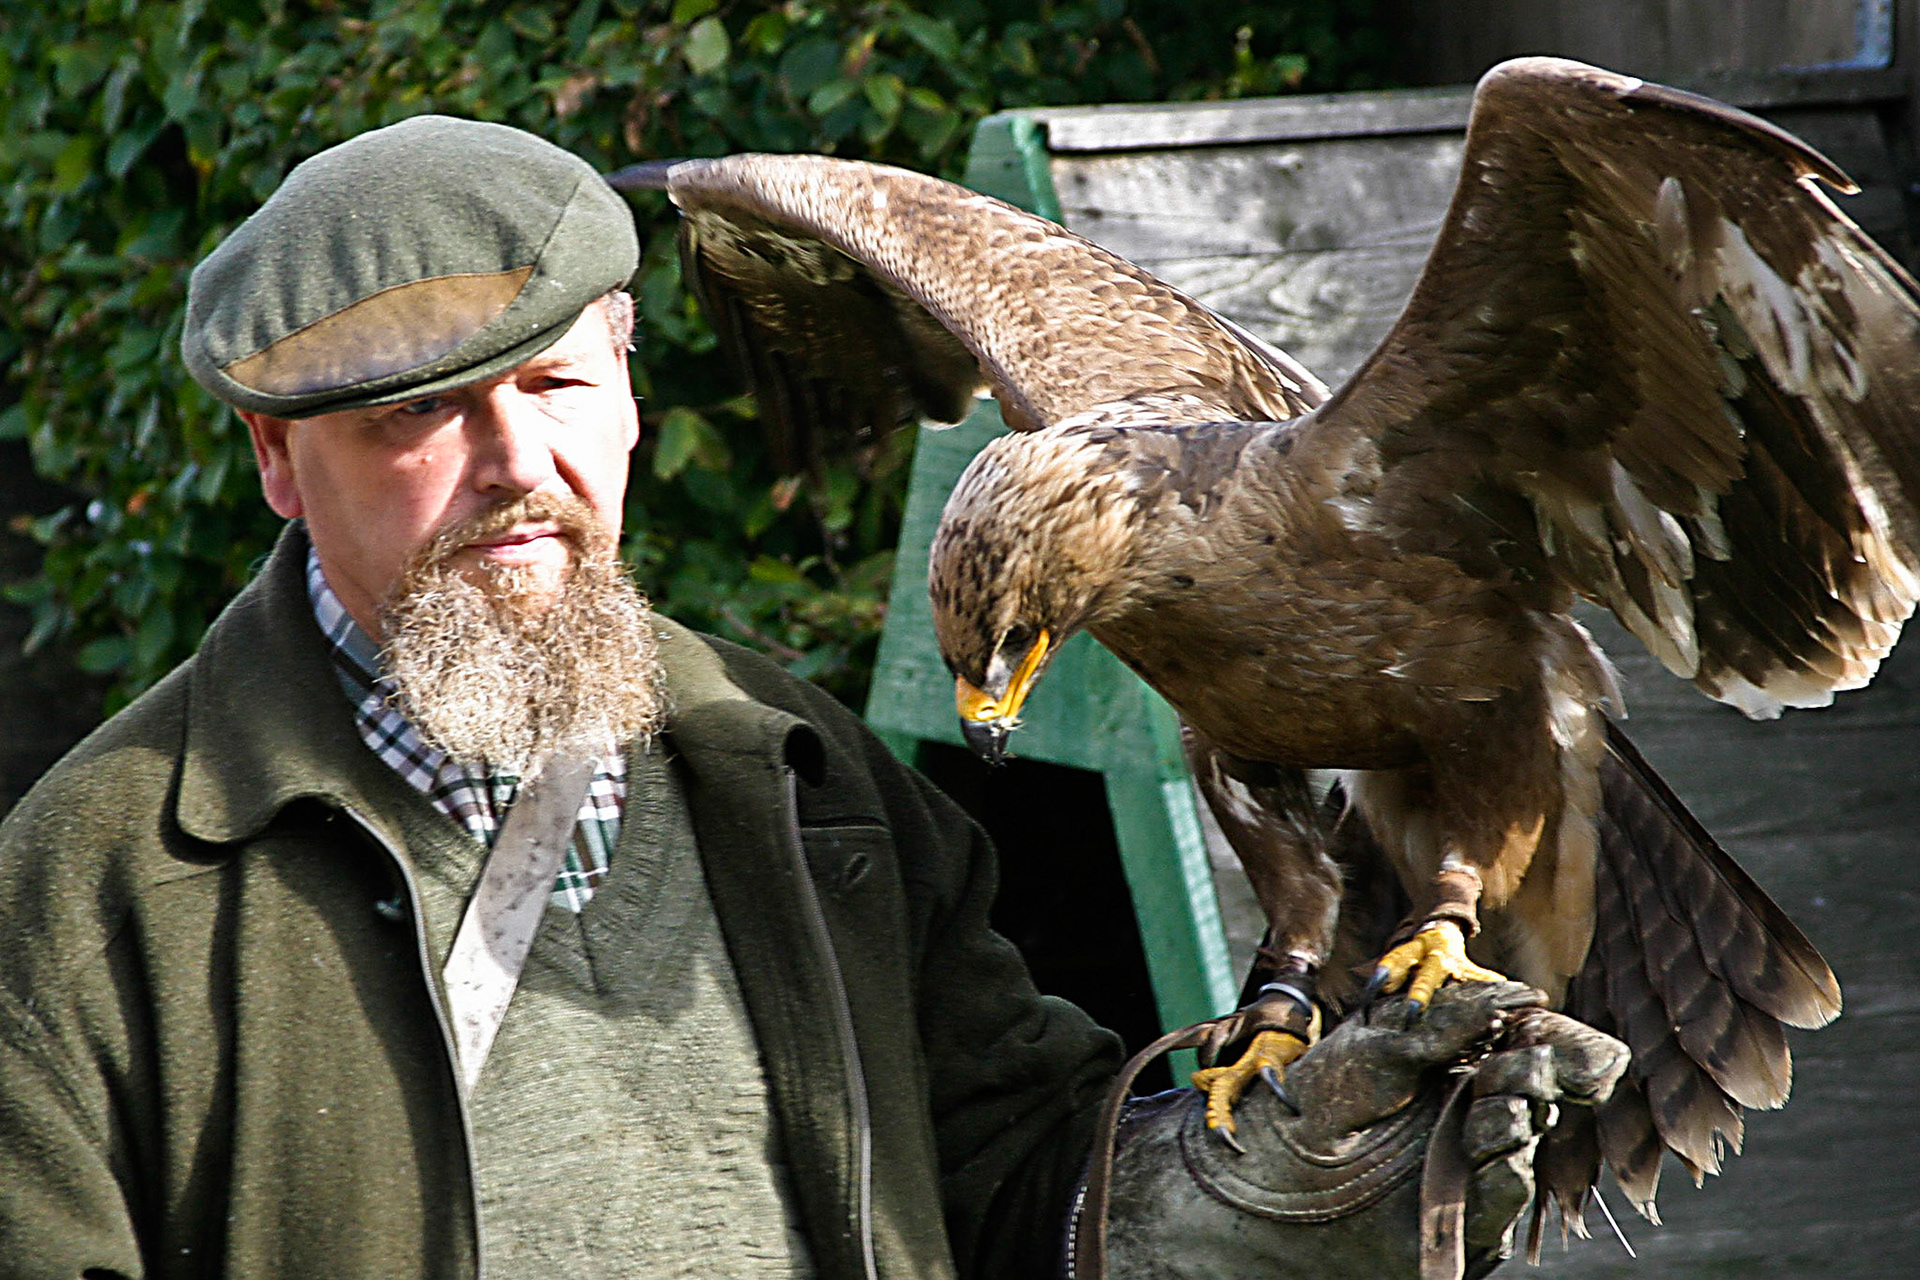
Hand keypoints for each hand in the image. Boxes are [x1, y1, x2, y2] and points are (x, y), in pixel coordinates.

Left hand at [1093, 982, 1627, 1279]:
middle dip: (1540, 1071)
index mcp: (1461, 1065)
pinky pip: (1508, 1192)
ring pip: (1532, 1138)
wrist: (1264, 1170)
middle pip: (1548, 1091)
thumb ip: (1454, 1019)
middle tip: (1514, 1065)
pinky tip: (1491, 1143)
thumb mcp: (1384, 1044)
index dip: (1558, 1038)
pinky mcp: (1463, 1218)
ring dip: (1522, 1115)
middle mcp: (1474, 1112)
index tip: (1549, 1020)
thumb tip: (1527, 995)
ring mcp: (1472, 1164)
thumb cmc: (1315, 1098)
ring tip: (1493, 1104)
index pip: (1537, 1048)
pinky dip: (1509, 1165)